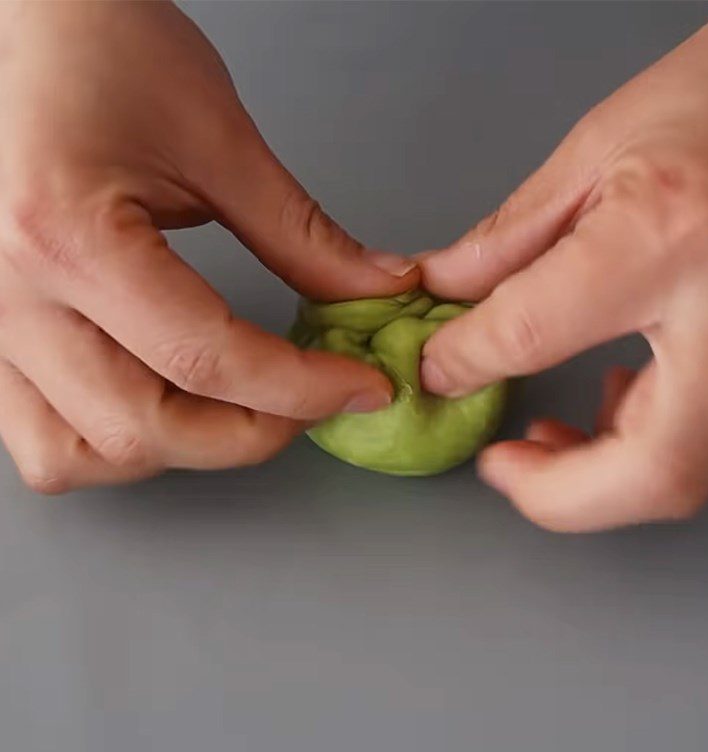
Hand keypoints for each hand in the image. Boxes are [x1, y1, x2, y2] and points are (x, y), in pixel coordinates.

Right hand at [0, 1, 414, 492]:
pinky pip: (36, 433)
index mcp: (66, 237)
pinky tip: (161, 404)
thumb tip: (374, 292)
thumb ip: (302, 237)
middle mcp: (8, 297)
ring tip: (237, 408)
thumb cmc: (98, 45)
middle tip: (309, 401)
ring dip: (174, 450)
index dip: (303, 389)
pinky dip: (108, 442)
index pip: (207, 360)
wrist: (20, 17)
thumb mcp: (219, 141)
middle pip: (144, 430)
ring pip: (79, 456)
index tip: (359, 388)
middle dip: (249, 434)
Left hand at [421, 1, 707, 531]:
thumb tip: (445, 300)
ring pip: (684, 474)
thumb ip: (508, 243)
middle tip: (501, 469)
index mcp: (671, 237)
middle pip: (650, 471)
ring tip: (538, 447)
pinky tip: (603, 411)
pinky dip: (639, 451)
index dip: (466, 360)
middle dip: (556, 495)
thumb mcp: (594, 152)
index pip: (535, 334)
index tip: (437, 368)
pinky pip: (704, 443)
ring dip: (597, 484)